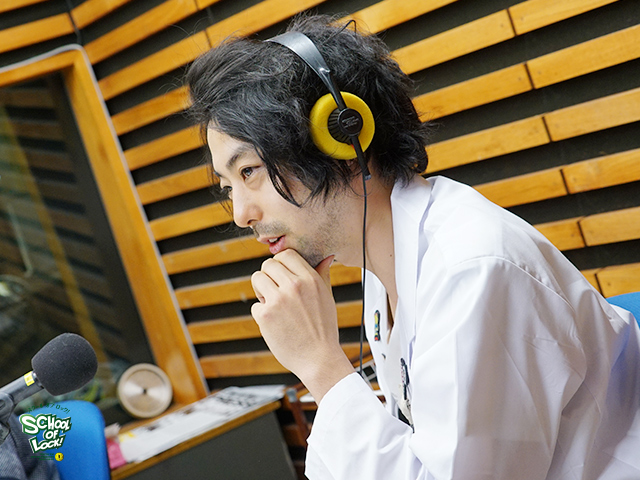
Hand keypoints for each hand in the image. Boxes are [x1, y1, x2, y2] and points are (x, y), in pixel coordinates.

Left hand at [251, 249, 354, 401]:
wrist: (319, 359)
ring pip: (257, 279)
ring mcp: (278, 301)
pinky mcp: (265, 316)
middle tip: (276, 292)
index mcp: (310, 279)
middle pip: (268, 265)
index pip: (286, 254)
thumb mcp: (327, 297)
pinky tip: (275, 324)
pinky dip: (262, 314)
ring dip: (261, 290)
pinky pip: (255, 306)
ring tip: (273, 305)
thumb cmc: (324, 329)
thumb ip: (322, 274)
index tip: (282, 276)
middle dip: (269, 276)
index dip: (281, 264)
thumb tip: (326, 257)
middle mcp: (293, 286)